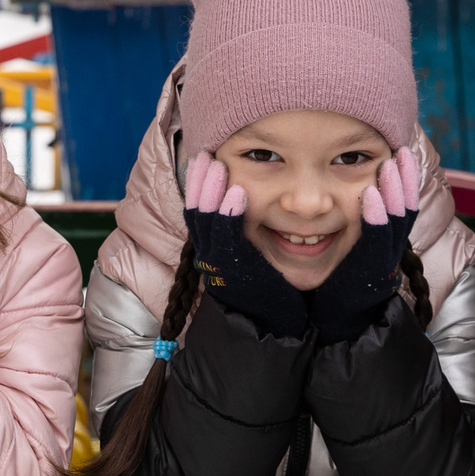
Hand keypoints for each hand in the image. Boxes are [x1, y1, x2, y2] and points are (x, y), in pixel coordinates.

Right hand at [182, 155, 309, 337]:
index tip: (204, 156)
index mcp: (215, 248)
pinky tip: (237, 192)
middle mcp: (211, 255)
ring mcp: (220, 264)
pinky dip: (228, 214)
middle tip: (204, 153)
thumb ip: (246, 226)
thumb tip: (244, 194)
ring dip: (210, 190)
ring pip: (206, 221)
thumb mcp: (255, 250)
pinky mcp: (234, 272)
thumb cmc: (272, 285)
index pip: (199, 209)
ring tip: (216, 164)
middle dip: (198, 180)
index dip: (198, 183)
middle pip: (195, 210)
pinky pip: (226, 239)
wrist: (278, 322)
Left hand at [306, 146, 424, 343]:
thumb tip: (356, 191)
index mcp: (382, 243)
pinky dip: (375, 217)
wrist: (329, 324)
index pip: (400, 206)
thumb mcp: (346, 247)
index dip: (404, 180)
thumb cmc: (332, 284)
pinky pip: (376, 241)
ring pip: (396, 222)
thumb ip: (352, 222)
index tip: (400, 151)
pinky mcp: (367, 274)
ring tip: (389, 163)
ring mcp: (380, 262)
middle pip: (405, 209)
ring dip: (394, 190)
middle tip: (402, 150)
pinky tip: (370, 194)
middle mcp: (387, 251)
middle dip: (406, 178)